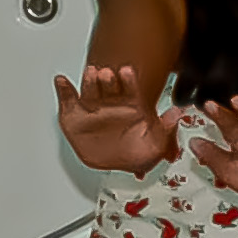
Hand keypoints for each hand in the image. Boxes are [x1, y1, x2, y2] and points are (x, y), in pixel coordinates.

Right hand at [54, 67, 182, 173]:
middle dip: (108, 80)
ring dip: (89, 81)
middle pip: (109, 87)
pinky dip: (64, 90)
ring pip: (90, 91)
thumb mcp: (157, 144)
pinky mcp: (75, 116)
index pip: (130, 88)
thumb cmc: (138, 152)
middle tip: (106, 74)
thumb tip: (176, 115)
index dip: (129, 80)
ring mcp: (94, 108)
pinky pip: (68, 101)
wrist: (117, 165)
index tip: (127, 72)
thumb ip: (166, 129)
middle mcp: (112, 103)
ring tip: (89, 74)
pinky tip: (62, 81)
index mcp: (131, 105)